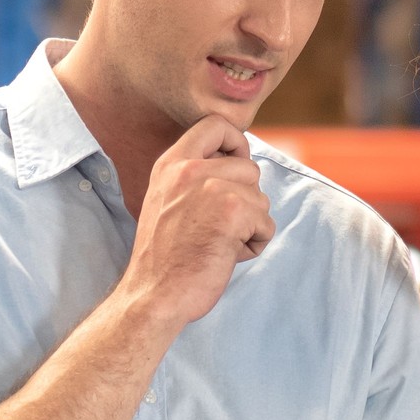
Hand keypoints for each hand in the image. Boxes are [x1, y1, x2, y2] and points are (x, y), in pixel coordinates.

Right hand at [124, 114, 274, 325]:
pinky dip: (254, 244)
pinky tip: (228, 256)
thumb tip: (239, 166)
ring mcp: (212, 189)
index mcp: (172, 163)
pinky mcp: (232, 213)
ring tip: (220, 243)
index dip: (236, 143)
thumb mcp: (168, 201)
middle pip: (249, 167)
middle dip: (246, 200)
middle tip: (221, 226)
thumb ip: (196, 178)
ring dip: (249, 226)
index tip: (235, 168)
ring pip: (260, 199)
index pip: (216, 125)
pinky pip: (266, 224)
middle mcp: (190, 170)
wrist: (154, 294)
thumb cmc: (165, 257)